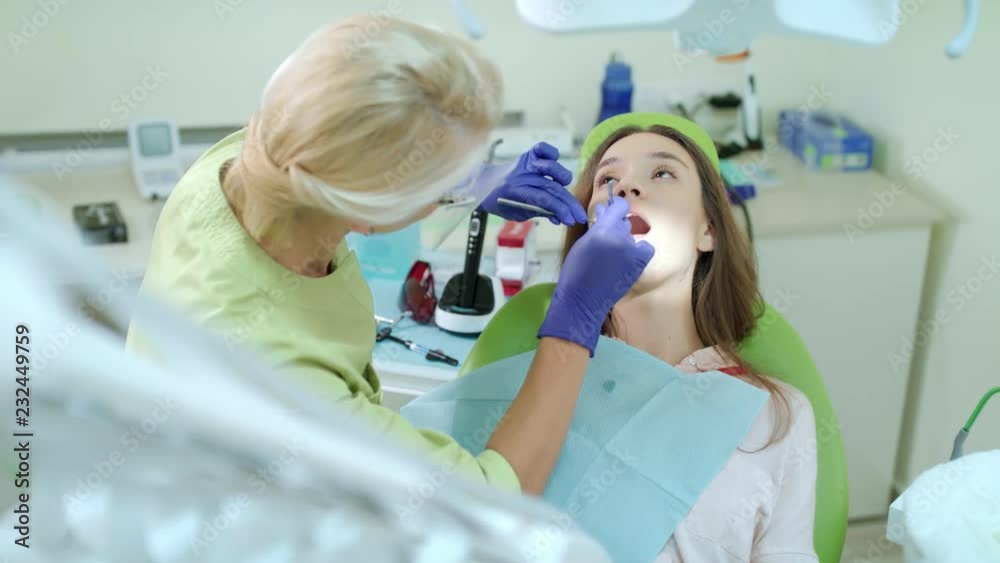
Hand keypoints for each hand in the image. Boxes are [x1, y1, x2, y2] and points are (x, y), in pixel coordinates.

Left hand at [477, 142, 587, 225]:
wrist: (483, 184)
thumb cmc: (501, 202)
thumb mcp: (516, 213)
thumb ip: (537, 212)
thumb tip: (560, 217)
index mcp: (515, 192)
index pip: (544, 200)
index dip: (560, 210)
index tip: (571, 220)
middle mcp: (521, 175)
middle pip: (551, 187)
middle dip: (568, 203)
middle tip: (580, 215)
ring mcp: (524, 163)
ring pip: (549, 166)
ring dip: (563, 177)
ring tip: (568, 188)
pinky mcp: (527, 155)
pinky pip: (542, 149)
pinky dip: (552, 153)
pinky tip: (557, 163)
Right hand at [538, 197, 654, 354]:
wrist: (582, 299)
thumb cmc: (576, 269)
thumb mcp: (583, 242)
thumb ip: (597, 225)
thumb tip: (605, 209)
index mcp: (604, 230)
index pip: (620, 207)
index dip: (616, 207)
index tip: (611, 212)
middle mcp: (621, 238)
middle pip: (625, 223)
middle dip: (616, 227)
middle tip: (605, 239)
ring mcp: (632, 253)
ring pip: (632, 236)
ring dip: (624, 240)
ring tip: (612, 254)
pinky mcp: (639, 265)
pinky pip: (644, 249)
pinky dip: (638, 250)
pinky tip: (628, 257)